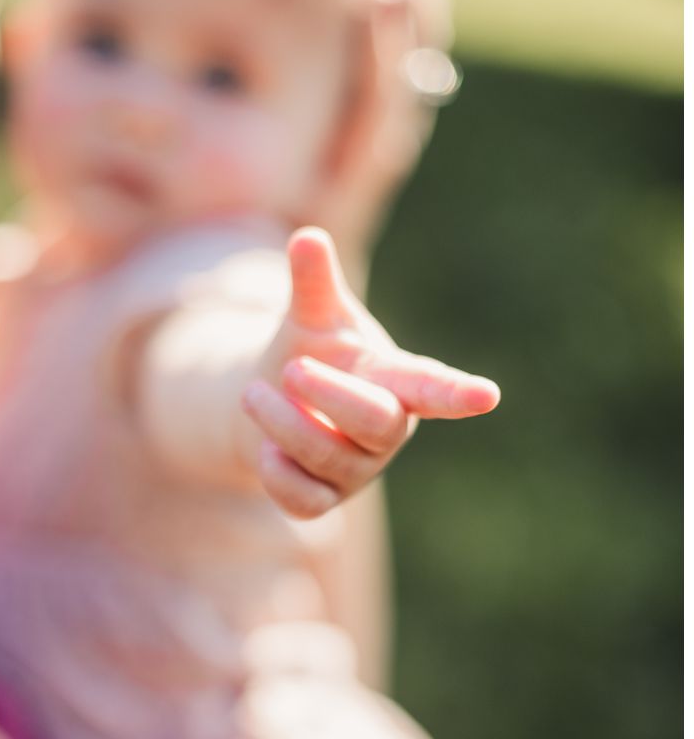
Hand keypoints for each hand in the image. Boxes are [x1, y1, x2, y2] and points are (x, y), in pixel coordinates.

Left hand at [243, 227, 498, 518]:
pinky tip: (262, 449)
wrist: (275, 402)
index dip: (458, 392)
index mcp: (396, 380)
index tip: (487, 395)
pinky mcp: (322, 499)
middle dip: (332, 396)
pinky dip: (276, 475)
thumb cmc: (313, 353)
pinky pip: (303, 502)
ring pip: (329, 460)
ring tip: (252, 392)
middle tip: (291, 369)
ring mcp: (356, 469)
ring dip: (284, 425)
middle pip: (378, 423)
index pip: (433, 387)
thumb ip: (312, 283)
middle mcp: (386, 430)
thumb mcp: (312, 317)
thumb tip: (305, 236)